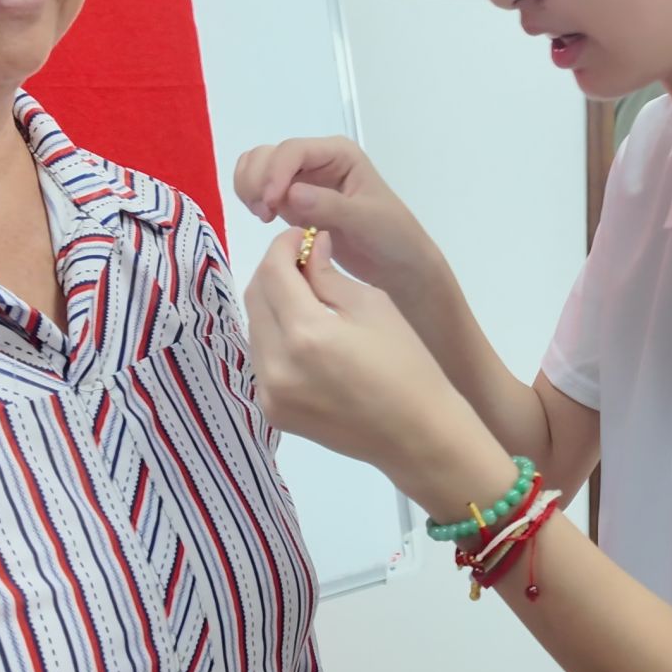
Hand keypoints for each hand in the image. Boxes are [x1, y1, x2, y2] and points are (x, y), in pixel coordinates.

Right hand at [233, 137, 439, 299]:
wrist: (397, 264)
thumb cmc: (391, 237)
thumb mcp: (366, 220)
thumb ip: (330, 206)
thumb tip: (291, 193)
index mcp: (338, 154)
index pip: (294, 150)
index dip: (275, 172)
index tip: (270, 204)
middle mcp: (317, 160)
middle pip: (269, 154)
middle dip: (258, 180)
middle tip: (264, 215)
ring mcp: (302, 180)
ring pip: (258, 167)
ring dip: (250, 187)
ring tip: (263, 216)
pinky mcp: (292, 201)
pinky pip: (260, 188)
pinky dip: (252, 197)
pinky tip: (265, 218)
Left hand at [243, 229, 504, 505]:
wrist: (416, 434)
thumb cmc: (406, 365)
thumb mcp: (373, 306)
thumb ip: (328, 275)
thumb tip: (307, 249)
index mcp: (305, 333)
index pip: (273, 271)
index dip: (283, 246)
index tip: (301, 237)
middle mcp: (276, 364)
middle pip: (255, 296)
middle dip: (275, 271)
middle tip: (302, 262)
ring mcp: (269, 392)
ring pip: (255, 327)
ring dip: (273, 304)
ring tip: (306, 298)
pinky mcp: (272, 410)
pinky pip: (262, 358)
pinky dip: (275, 337)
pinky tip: (305, 335)